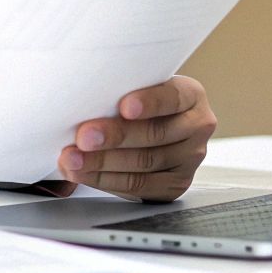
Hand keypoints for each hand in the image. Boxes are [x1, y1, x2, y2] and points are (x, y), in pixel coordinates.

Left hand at [56, 75, 215, 201]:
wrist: (152, 128)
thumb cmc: (138, 102)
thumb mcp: (138, 86)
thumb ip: (123, 89)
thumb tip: (83, 96)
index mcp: (190, 95)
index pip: (172, 97)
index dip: (149, 102)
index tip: (124, 106)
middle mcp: (196, 126)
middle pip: (155, 133)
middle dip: (115, 136)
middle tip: (84, 137)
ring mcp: (189, 158)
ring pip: (145, 163)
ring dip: (103, 162)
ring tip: (74, 159)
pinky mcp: (175, 184)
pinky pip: (140, 185)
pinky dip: (107, 180)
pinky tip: (86, 174)